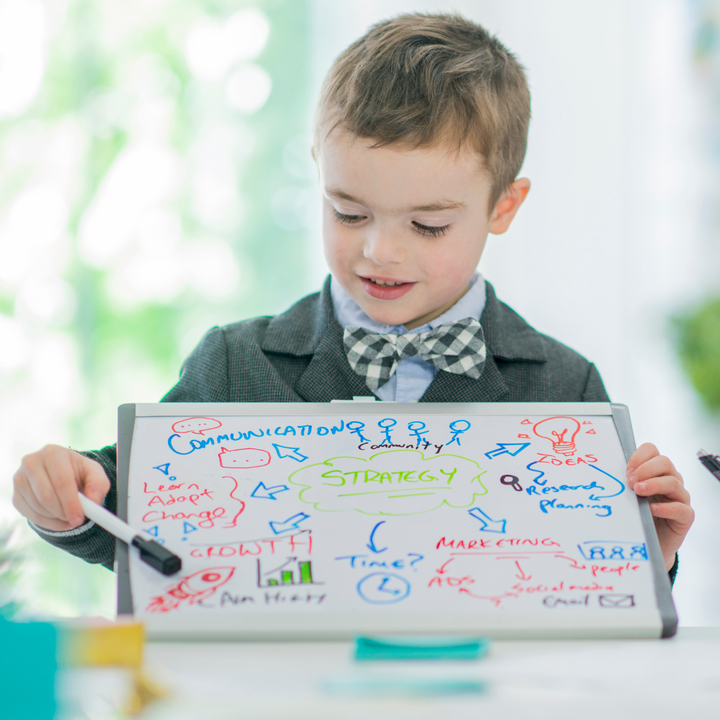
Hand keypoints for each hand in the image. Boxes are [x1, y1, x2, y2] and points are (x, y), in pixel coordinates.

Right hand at [12, 445, 109, 530]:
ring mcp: (19, 479)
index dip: (71, 503)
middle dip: (63, 512)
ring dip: (56, 518)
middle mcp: (32, 462)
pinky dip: (46, 522)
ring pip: (37, 507)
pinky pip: (29, 515)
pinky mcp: (16, 495)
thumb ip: (99, 485)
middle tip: (76, 520)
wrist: (63, 474)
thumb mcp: (95, 474)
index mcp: (53, 453)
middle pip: (46, 496)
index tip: (79, 518)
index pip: (61, 481)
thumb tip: (93, 501)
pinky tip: (58, 519)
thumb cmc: (79, 473)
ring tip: (69, 515)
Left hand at [626, 443, 693, 571]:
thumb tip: (605, 471)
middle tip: (630, 481)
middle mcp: (670, 480)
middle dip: (646, 469)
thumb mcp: (627, 495)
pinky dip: (665, 507)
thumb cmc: (635, 515)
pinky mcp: (685, 516)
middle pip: (665, 462)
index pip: (651, 451)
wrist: (647, 544)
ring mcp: (680, 497)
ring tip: (638, 491)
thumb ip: (623, 482)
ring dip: (653, 484)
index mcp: (656, 471)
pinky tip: (651, 509)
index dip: (639, 457)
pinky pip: (680, 508)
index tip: (626, 470)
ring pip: (673, 482)